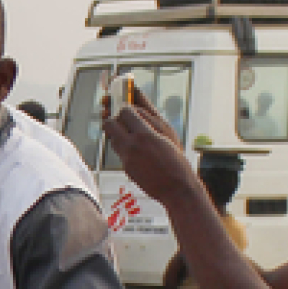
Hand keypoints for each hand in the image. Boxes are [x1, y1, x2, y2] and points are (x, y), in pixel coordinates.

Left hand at [100, 91, 201, 211]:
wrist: (177, 188)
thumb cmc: (176, 158)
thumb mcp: (167, 132)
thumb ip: (150, 115)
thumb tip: (135, 100)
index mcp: (145, 134)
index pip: (124, 111)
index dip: (127, 109)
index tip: (130, 109)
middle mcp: (132, 145)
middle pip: (110, 124)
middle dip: (115, 120)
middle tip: (125, 122)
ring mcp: (127, 158)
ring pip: (112, 139)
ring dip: (119, 134)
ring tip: (132, 137)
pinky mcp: (126, 169)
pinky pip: (120, 152)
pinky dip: (126, 149)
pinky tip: (139, 152)